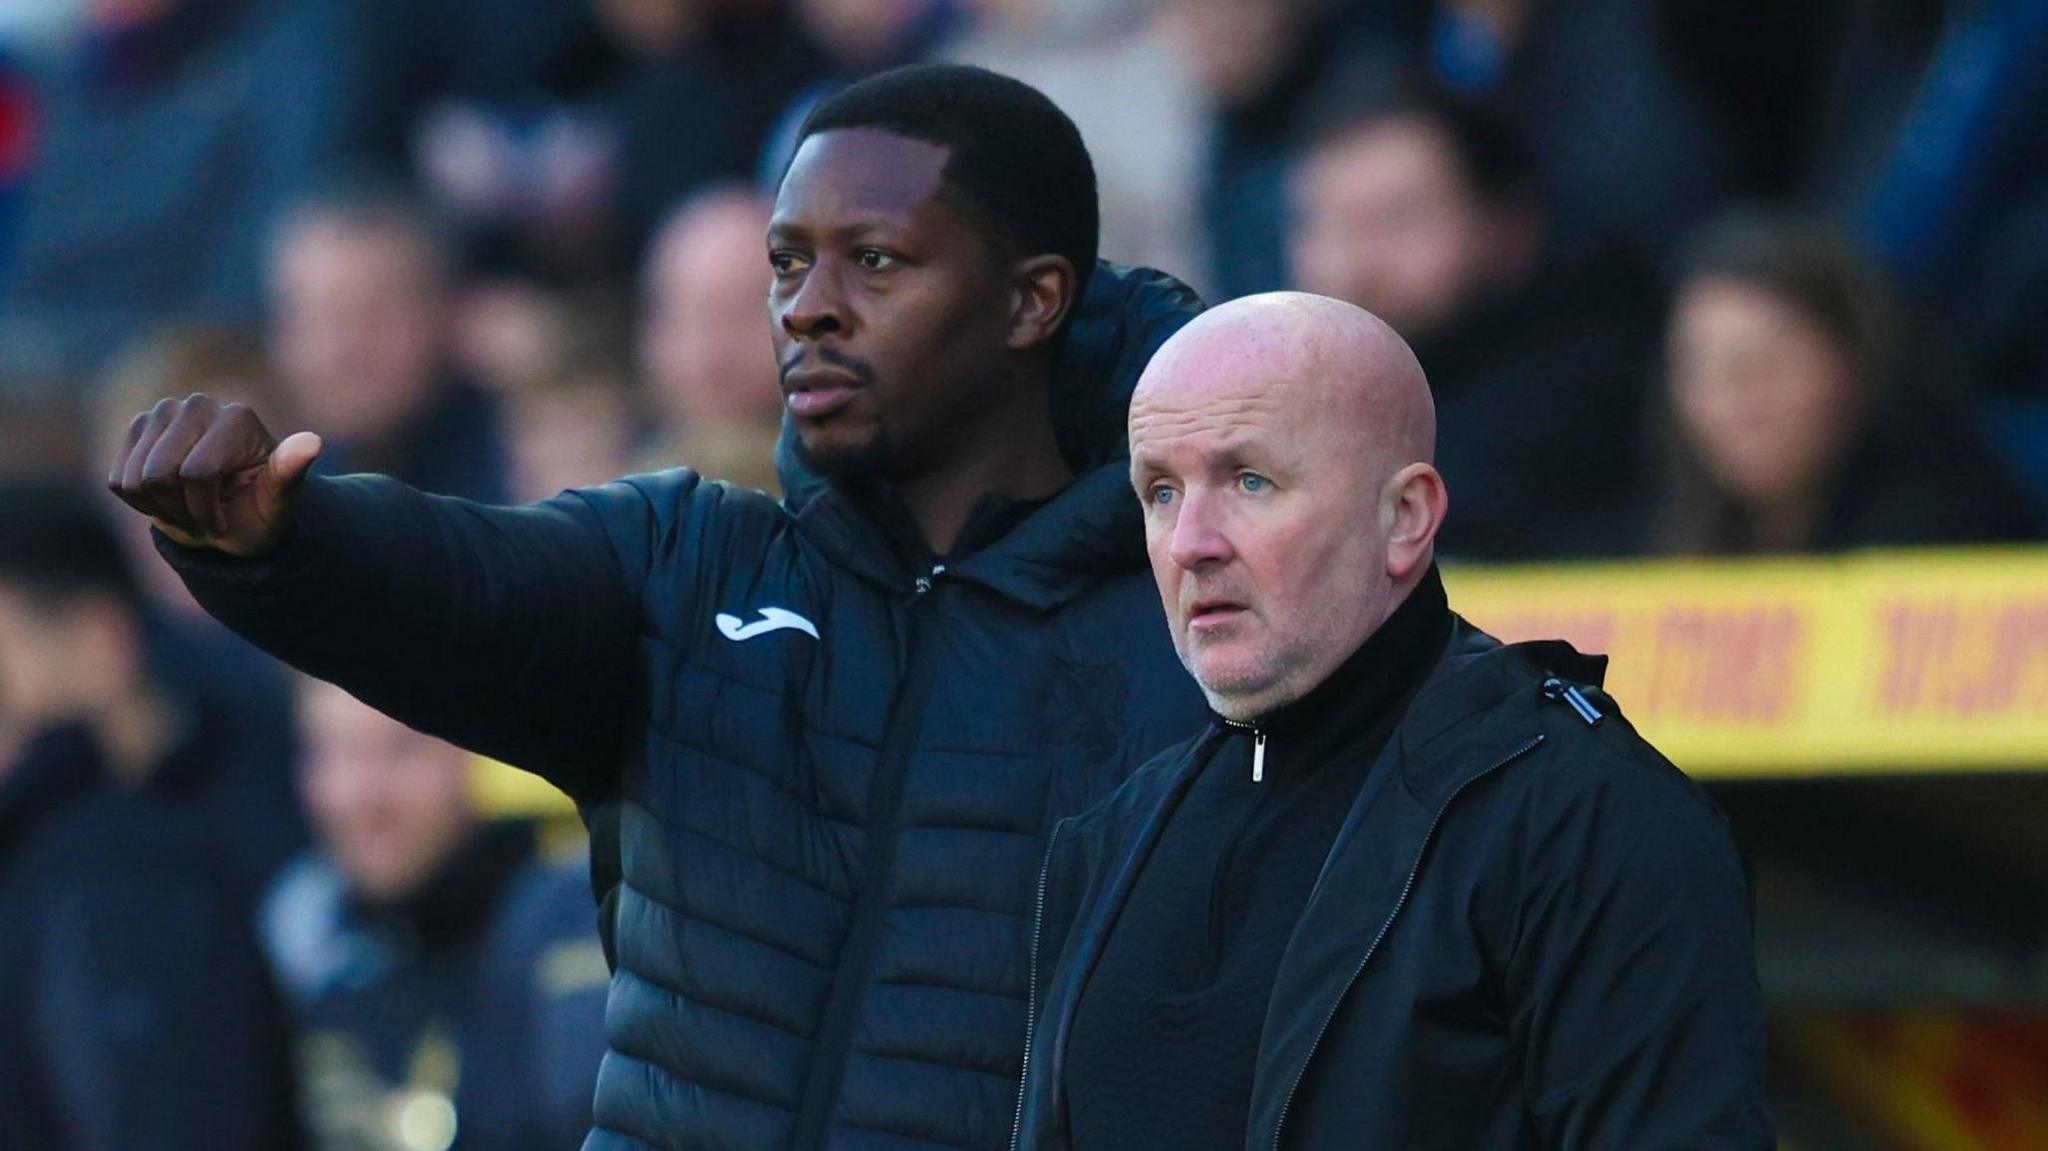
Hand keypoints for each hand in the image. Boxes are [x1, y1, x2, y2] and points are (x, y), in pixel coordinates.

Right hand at [107, 393, 323, 557]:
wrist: (238, 512)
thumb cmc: (262, 510)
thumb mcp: (280, 502)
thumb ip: (290, 472)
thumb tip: (312, 442)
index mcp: (237, 418)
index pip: (197, 473)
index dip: (207, 511)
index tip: (228, 519)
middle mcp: (198, 405)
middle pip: (159, 475)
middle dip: (181, 511)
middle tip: (206, 517)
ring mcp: (163, 412)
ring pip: (135, 480)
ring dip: (160, 510)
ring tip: (190, 507)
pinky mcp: (138, 427)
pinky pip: (118, 481)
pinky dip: (141, 502)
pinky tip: (169, 498)